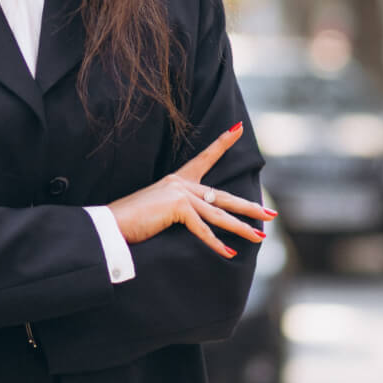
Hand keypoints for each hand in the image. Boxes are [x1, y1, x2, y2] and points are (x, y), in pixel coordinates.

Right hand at [107, 122, 275, 257]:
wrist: (111, 224)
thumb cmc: (132, 220)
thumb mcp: (159, 211)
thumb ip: (179, 211)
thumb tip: (198, 220)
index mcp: (177, 181)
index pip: (205, 158)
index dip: (223, 143)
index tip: (239, 129)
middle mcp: (181, 184)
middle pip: (223, 195)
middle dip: (249, 206)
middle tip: (270, 214)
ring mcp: (180, 194)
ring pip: (219, 214)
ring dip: (242, 228)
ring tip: (260, 236)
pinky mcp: (177, 208)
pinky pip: (203, 229)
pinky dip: (216, 244)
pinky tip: (229, 253)